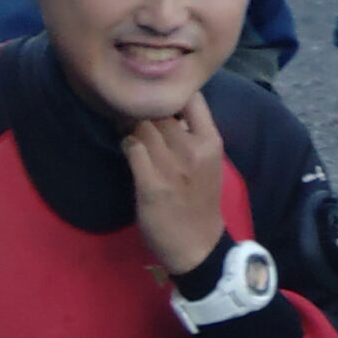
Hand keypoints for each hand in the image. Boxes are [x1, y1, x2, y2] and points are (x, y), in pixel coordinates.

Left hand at [123, 90, 226, 274]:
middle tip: (133, 115)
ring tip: (128, 132)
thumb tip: (167, 107)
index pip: (192, 98)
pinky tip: (127, 150)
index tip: (159, 99)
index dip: (172, 93)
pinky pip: (131, 148)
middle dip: (144, 110)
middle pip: (160, 110)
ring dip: (130, 126)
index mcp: (211, 142)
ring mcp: (172, 167)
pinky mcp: (151, 184)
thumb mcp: (208, 161)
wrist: (197, 244)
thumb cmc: (200, 200)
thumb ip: (194, 134)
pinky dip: (126, 145)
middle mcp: (193, 150)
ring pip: (142, 126)